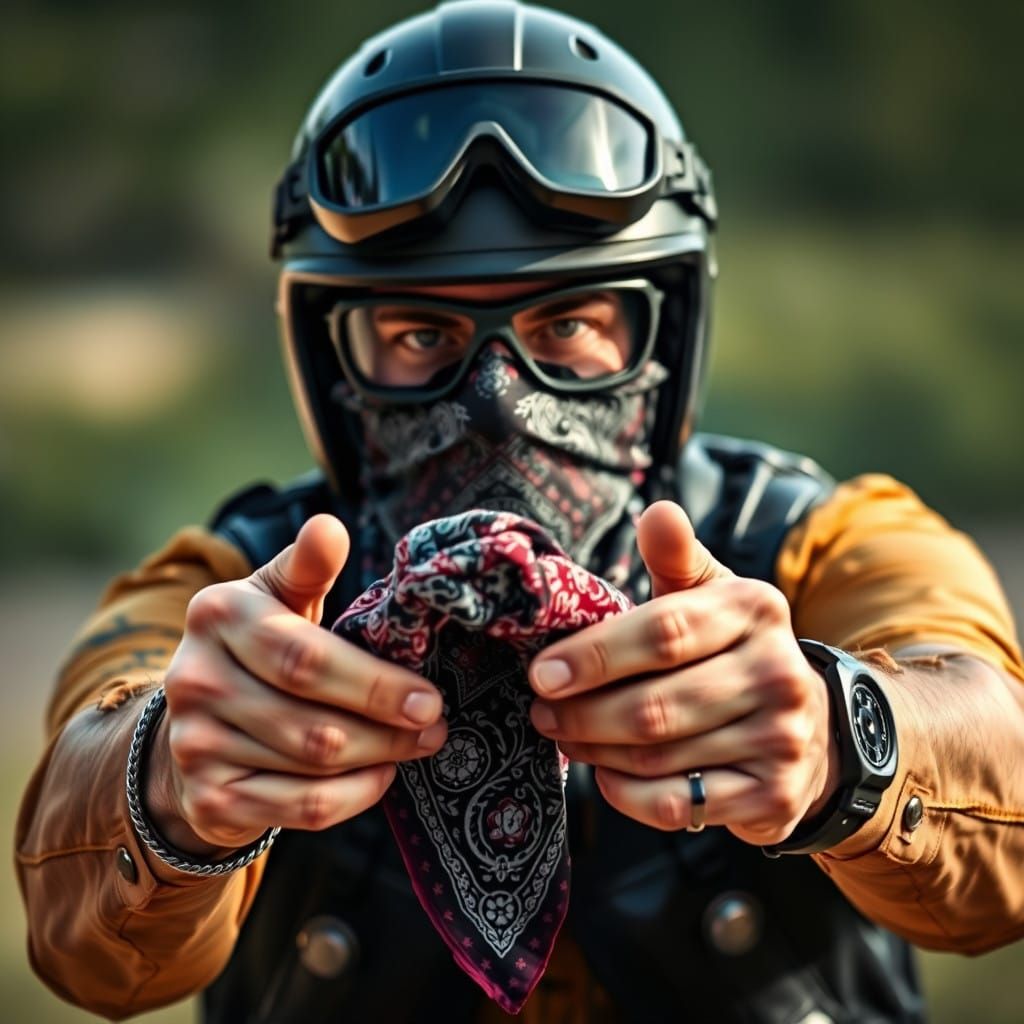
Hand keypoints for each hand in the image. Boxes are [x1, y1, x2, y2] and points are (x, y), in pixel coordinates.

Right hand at [147, 514, 447, 854]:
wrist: (195, 724)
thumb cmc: (258, 647)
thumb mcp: (277, 595)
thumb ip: (308, 566)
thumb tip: (330, 528)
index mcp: (218, 615)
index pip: (306, 657)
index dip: (375, 684)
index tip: (429, 698)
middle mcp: (194, 680)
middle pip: (313, 722)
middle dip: (387, 729)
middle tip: (435, 727)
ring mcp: (195, 746)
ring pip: (313, 768)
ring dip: (379, 760)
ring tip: (415, 745)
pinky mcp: (209, 801)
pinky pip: (302, 809)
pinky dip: (355, 797)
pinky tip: (381, 775)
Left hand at [527, 501, 838, 845]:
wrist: (813, 726)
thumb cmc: (733, 650)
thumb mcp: (712, 595)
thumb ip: (676, 558)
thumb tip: (657, 512)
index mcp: (756, 610)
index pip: (664, 632)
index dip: (595, 655)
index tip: (541, 673)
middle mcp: (778, 673)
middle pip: (655, 705)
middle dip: (583, 713)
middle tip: (541, 712)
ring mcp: (781, 739)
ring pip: (659, 757)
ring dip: (596, 751)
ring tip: (566, 737)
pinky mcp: (773, 797)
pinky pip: (678, 805)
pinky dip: (626, 794)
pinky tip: (606, 774)